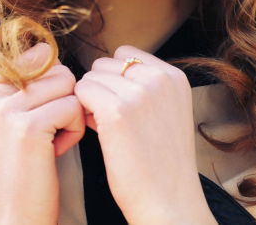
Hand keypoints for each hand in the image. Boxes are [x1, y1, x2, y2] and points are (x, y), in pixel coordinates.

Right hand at [0, 43, 85, 224]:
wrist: (14, 218)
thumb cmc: (24, 169)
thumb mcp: (14, 120)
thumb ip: (25, 84)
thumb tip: (43, 47)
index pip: (40, 61)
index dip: (51, 92)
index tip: (34, 124)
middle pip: (57, 70)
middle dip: (64, 102)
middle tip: (45, 136)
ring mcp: (5, 109)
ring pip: (69, 85)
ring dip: (70, 116)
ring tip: (50, 144)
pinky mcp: (26, 127)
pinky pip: (73, 107)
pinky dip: (74, 132)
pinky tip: (54, 154)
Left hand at [74, 46, 215, 224]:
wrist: (168, 201)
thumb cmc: (161, 164)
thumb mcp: (166, 112)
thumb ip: (143, 88)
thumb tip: (103, 75)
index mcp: (174, 77)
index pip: (127, 54)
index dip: (117, 79)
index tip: (123, 107)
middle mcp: (159, 78)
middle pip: (106, 63)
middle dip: (102, 88)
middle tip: (111, 120)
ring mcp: (139, 93)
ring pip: (91, 77)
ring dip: (90, 100)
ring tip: (106, 128)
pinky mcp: (117, 111)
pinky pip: (81, 91)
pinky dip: (81, 111)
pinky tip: (95, 132)